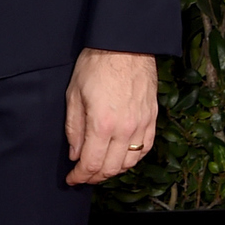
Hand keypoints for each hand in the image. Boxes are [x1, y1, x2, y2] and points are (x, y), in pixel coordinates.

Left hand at [64, 48, 157, 185]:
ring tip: (101, 168)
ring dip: (114, 170)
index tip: (72, 179)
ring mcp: (142, 124)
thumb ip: (74, 128)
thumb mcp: (74, 94)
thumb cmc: (96, 65)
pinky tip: (123, 157)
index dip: (80, 176)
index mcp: (101, 124)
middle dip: (94, 177)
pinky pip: (146, 148)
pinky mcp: (153, 118)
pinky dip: (133, 158)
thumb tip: (75, 154)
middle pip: (111, 168)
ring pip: (130, 162)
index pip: (91, 163)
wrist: (125, 45)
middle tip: (83, 176)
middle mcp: (125, 129)